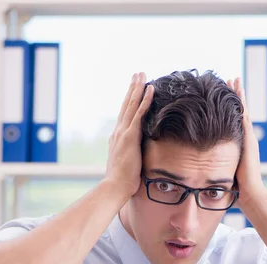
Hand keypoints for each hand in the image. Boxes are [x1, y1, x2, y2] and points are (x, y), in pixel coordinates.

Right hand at [104, 72, 153, 197]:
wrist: (116, 186)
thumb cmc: (123, 181)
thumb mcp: (127, 165)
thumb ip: (131, 157)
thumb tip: (137, 160)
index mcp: (118, 138)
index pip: (125, 115)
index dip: (129, 101)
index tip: (133, 90)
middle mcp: (118, 131)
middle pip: (126, 105)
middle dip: (132, 89)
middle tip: (137, 74)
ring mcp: (123, 132)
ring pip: (131, 105)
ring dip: (137, 89)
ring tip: (142, 75)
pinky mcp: (130, 136)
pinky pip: (139, 113)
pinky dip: (145, 100)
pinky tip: (150, 89)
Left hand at [227, 77, 266, 207]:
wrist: (250, 195)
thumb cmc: (236, 191)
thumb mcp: (222, 175)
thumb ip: (214, 170)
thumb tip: (199, 172)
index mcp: (239, 147)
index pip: (233, 124)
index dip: (228, 110)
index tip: (222, 96)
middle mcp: (246, 140)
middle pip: (239, 112)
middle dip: (235, 96)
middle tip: (231, 79)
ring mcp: (248, 139)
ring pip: (243, 111)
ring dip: (238, 95)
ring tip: (234, 79)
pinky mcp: (249, 140)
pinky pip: (244, 116)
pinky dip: (241, 103)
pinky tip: (238, 91)